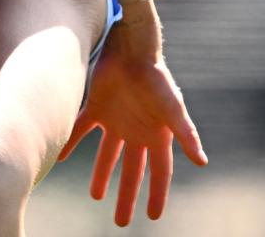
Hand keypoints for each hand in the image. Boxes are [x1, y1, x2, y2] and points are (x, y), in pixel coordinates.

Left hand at [59, 42, 206, 226]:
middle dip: (128, 194)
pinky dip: (72, 142)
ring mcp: (116, 119)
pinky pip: (81, 129)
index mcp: (157, 133)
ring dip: (102, 174)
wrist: (132, 46)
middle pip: (132, 170)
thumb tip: (203, 161)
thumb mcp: (172, 106)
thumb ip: (185, 133)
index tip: (153, 217)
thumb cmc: (156, 75)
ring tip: (96, 196)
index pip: (159, 172)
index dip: (157, 194)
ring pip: (108, 154)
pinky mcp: (97, 106)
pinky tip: (61, 157)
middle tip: (121, 221)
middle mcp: (137, 130)